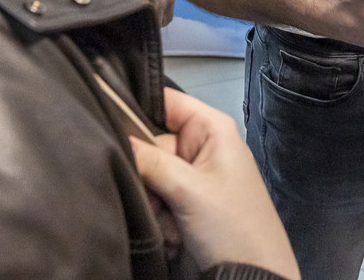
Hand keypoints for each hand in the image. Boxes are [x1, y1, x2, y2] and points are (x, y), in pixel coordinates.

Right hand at [131, 90, 299, 279]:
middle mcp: (201, 146)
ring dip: (154, 203)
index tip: (111, 126)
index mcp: (211, 128)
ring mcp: (193, 176)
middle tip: (157, 198)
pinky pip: (157, 201)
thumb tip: (115, 138)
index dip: (137, 110)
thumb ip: (151, 161)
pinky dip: (160, 219)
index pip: (165, 101)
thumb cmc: (235, 227)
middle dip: (148, 175)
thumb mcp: (189, 190)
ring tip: (171, 221)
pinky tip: (175, 234)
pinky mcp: (186, 203)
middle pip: (151, 145)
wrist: (252, 278)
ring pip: (150, 177)